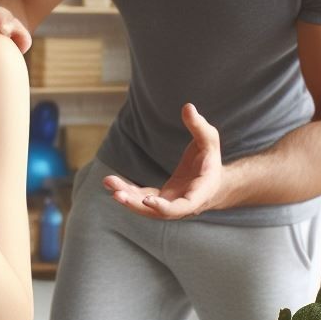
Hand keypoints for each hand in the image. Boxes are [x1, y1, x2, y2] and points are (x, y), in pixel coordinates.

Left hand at [103, 104, 222, 219]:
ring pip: (145, 207)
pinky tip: (110, 182)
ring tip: (108, 182)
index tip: (147, 200)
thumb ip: (199, 126)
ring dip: (127, 197)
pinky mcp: (158, 200)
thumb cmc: (210, 158)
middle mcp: (183, 205)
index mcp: (200, 193)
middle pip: (159, 212)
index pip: (183, 206)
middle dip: (136, 204)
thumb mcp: (209, 140)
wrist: (211, 180)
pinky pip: (140, 199)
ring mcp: (169, 205)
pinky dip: (126, 192)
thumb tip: (187, 107)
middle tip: (117, 194)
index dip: (165, 207)